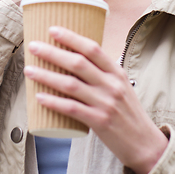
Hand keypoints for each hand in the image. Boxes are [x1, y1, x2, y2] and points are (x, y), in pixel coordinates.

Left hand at [24, 26, 167, 173]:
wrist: (145, 144)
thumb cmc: (128, 112)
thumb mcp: (121, 86)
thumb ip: (102, 73)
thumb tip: (74, 59)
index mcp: (116, 72)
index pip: (92, 49)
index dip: (71, 38)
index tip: (52, 30)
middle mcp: (111, 84)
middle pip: (78, 63)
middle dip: (52, 52)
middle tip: (33, 46)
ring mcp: (105, 103)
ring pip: (70, 85)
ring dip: (46, 76)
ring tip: (29, 70)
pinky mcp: (99, 121)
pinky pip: (71, 108)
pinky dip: (54, 101)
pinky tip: (39, 97)